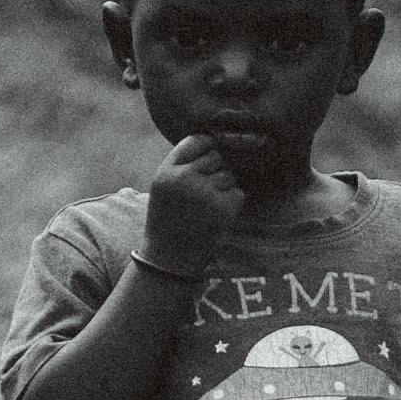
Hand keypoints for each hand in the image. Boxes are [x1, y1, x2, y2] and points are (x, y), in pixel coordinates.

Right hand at [135, 129, 258, 277]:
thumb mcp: (163, 187)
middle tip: (201, 195)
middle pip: (216, 157)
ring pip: (228, 176)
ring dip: (223, 189)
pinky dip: (232, 204)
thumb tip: (213, 143)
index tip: (206, 160)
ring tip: (206, 208)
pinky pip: (238, 193)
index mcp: (166, 172)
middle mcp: (184, 178)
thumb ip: (181, 165)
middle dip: (214, 172)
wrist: (169, 258)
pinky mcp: (223, 208)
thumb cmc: (167, 220)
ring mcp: (204, 193)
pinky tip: (216, 217)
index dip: (206, 147)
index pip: (196, 140)